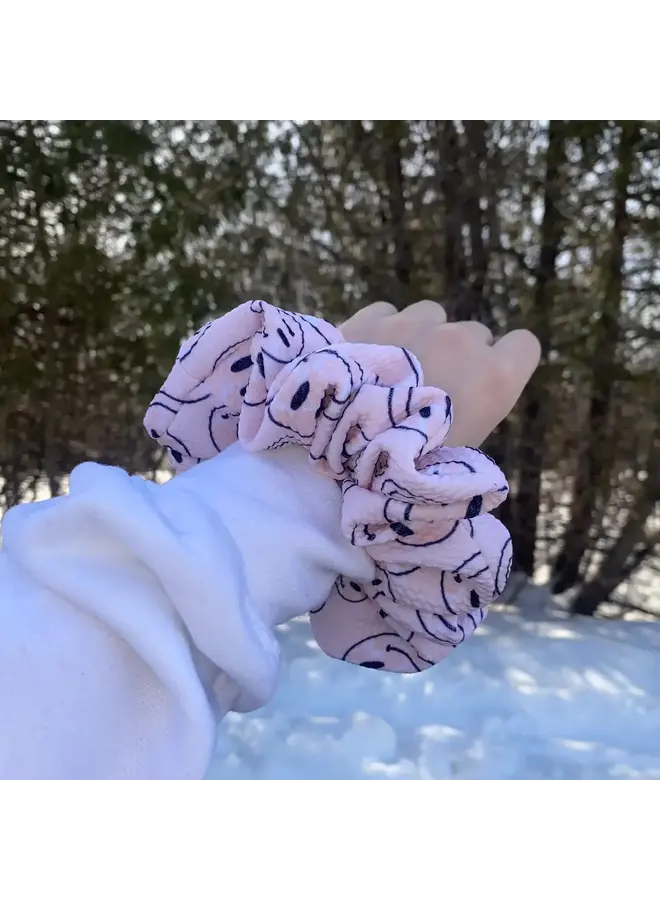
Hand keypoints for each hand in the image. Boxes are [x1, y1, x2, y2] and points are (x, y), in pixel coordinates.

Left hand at [340, 301, 540, 446]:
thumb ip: (472, 410)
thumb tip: (464, 399)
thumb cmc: (404, 463)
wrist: (336, 442)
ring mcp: (417, 324)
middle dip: (456, 355)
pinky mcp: (375, 317)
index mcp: (493, 379)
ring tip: (390, 373)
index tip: (484, 378)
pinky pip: (390, 312)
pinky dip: (381, 329)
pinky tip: (364, 359)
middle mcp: (463, 342)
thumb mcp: (456, 451)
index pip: (525, 345)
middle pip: (473, 335)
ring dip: (419, 336)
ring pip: (432, 317)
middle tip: (424, 391)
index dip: (505, 360)